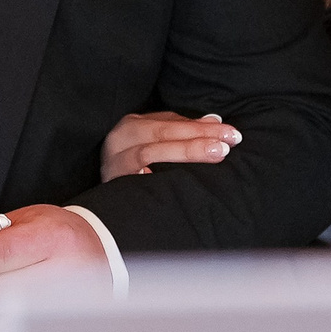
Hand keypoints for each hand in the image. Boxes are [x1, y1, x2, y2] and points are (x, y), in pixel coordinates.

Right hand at [100, 110, 239, 180]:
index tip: (233, 133)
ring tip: (215, 153)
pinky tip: (176, 179)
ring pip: (149, 152)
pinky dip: (153, 177)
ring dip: (185, 151)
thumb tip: (216, 122)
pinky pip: (133, 181)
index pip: (173, 122)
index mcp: (132, 126)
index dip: (203, 126)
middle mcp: (120, 139)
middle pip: (163, 132)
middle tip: (228, 142)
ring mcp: (112, 163)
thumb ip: (182, 133)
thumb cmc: (133, 171)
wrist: (97, 208)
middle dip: (199, 136)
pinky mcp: (110, 186)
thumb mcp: (156, 146)